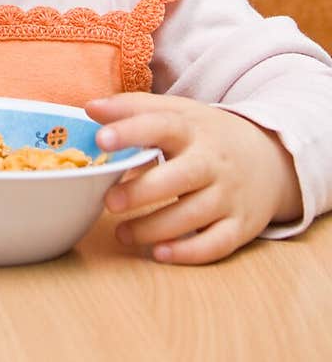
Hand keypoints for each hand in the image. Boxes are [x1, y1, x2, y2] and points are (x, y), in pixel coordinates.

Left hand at [85, 93, 302, 264]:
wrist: (271, 158)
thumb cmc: (207, 135)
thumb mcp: (178, 113)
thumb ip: (133, 108)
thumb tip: (91, 108)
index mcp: (193, 129)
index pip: (161, 125)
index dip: (131, 131)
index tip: (100, 139)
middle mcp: (213, 162)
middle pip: (180, 176)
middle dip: (142, 191)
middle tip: (108, 202)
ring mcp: (229, 195)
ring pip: (193, 215)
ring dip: (154, 227)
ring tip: (122, 233)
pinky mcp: (240, 225)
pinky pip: (216, 243)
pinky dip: (188, 252)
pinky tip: (159, 253)